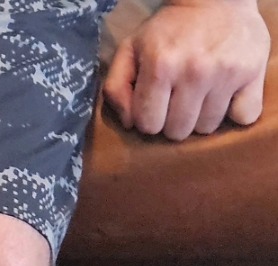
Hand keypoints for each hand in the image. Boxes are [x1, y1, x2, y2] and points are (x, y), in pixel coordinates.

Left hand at [103, 0, 268, 138]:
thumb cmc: (169, 30)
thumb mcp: (131, 49)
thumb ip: (116, 87)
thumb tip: (129, 123)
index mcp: (161, 66)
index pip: (149, 125)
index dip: (150, 117)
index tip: (157, 102)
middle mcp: (195, 71)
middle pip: (178, 131)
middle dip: (175, 120)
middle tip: (180, 97)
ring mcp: (226, 72)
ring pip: (207, 128)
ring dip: (203, 116)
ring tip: (202, 92)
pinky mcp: (253, 72)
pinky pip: (244, 117)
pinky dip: (237, 111)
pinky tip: (228, 95)